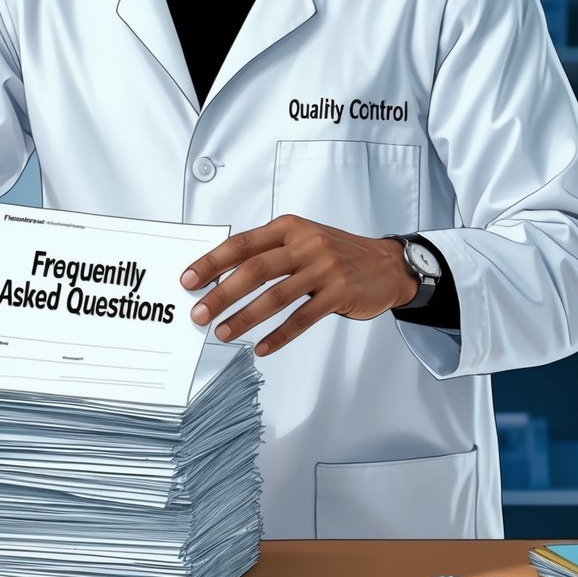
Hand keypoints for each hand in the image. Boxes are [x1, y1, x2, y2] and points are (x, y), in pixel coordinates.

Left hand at [181, 214, 417, 355]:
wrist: (388, 265)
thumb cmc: (336, 254)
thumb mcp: (302, 240)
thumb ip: (268, 253)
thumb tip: (221, 278)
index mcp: (289, 228)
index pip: (242, 244)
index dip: (212, 262)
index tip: (189, 280)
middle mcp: (306, 244)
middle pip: (254, 270)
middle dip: (222, 294)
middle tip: (199, 313)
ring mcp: (324, 268)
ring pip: (276, 296)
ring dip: (245, 317)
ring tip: (223, 333)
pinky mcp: (340, 292)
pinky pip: (303, 318)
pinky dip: (279, 335)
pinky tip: (262, 348)